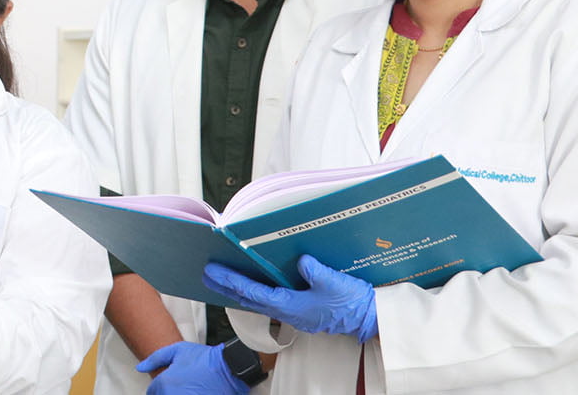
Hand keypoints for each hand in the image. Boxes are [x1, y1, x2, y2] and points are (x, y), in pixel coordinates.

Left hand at [135, 342, 249, 393]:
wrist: (229, 369)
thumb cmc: (205, 359)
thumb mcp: (178, 350)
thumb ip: (155, 358)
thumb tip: (141, 367)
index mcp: (165, 384)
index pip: (153, 392)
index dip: (159, 387)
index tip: (169, 383)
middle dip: (168, 391)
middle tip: (181, 385)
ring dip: (178, 393)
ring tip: (188, 388)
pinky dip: (190, 394)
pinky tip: (196, 391)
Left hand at [203, 255, 377, 342]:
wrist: (371, 318)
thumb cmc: (352, 301)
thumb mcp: (333, 281)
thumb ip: (314, 270)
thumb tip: (300, 261)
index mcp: (291, 306)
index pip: (252, 293)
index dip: (230, 281)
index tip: (212, 272)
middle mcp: (288, 312)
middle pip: (249, 299)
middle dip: (226, 286)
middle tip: (206, 275)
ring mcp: (294, 313)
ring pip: (259, 301)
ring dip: (239, 290)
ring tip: (222, 279)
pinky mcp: (301, 311)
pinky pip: (271, 301)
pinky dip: (256, 292)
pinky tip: (252, 285)